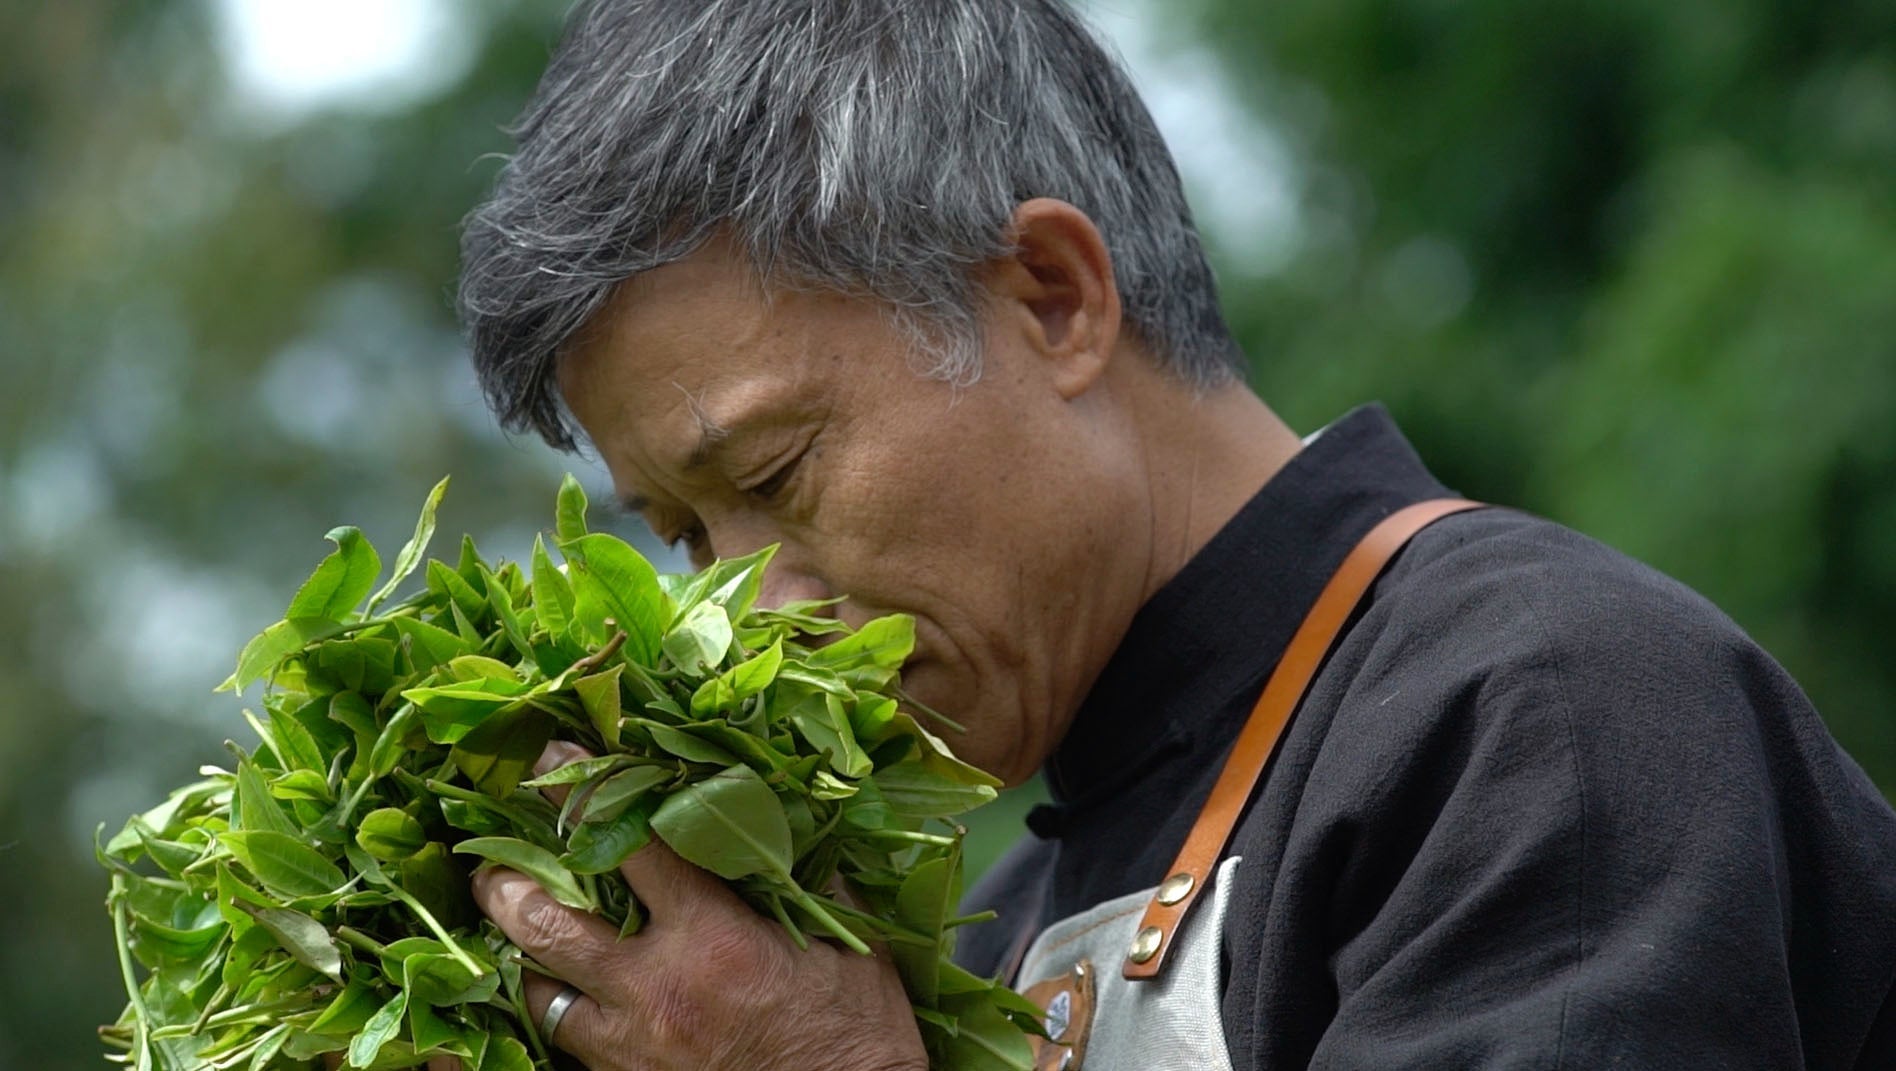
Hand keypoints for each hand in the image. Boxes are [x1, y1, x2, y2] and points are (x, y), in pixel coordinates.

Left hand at [469, 745, 929, 1070]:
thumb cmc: (859, 1031)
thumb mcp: (847, 939)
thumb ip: (804, 874)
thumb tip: (782, 813)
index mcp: (712, 938)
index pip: (628, 846)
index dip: (582, 794)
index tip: (551, 761)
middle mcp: (656, 989)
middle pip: (548, 924)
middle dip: (506, 881)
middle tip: (494, 857)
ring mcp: (633, 1045)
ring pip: (538, 990)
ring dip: (524, 950)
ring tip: (517, 919)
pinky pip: (564, 1040)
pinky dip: (555, 1005)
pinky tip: (561, 985)